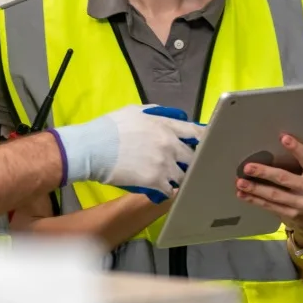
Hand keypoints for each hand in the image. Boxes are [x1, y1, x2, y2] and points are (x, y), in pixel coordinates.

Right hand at [50, 104, 204, 204]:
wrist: (93, 148)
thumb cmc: (111, 127)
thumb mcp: (135, 111)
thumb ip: (155, 113)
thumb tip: (166, 116)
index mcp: (166, 125)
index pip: (195, 132)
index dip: (204, 139)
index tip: (208, 144)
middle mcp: (170, 144)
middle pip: (193, 157)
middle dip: (190, 161)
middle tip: (185, 166)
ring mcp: (164, 164)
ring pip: (183, 175)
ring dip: (179, 178)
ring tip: (172, 180)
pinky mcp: (155, 181)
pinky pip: (170, 190)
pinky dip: (167, 191)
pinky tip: (162, 190)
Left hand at [235, 134, 302, 243]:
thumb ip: (295, 163)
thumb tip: (265, 149)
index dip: (296, 148)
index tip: (283, 137)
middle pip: (285, 178)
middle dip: (264, 172)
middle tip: (247, 167)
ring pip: (275, 195)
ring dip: (255, 188)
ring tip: (240, 182)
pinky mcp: (292, 215)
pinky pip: (270, 206)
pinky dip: (255, 200)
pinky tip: (243, 194)